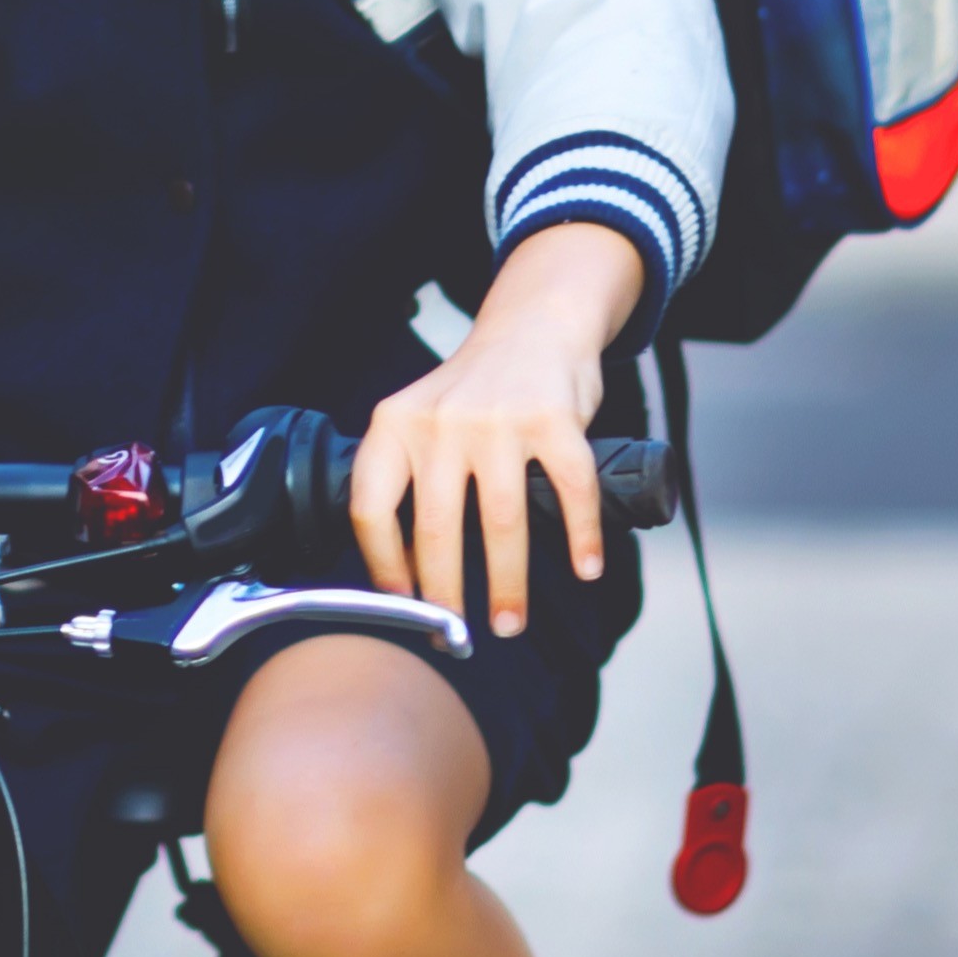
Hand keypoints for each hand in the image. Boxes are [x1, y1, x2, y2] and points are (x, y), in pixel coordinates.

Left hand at [350, 222, 645, 638]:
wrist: (534, 324)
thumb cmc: (474, 391)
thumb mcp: (420, 419)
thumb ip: (409, 476)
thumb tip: (407, 568)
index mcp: (394, 423)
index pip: (372, 508)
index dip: (383, 566)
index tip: (402, 604)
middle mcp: (440, 421)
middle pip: (437, 529)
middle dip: (446, 594)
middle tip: (456, 633)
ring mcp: (498, 419)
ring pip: (502, 523)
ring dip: (508, 584)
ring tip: (510, 621)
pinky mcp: (554, 419)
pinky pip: (570, 492)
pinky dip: (581, 538)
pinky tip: (585, 568)